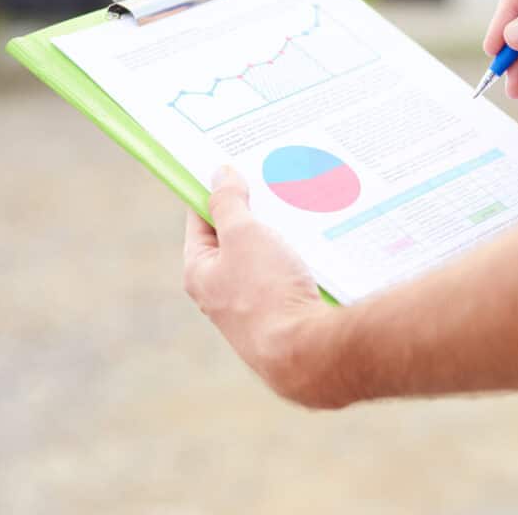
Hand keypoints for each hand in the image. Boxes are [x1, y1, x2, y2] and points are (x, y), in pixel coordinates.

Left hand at [183, 166, 335, 406]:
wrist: (307, 352)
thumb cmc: (266, 293)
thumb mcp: (243, 235)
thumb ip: (228, 202)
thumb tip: (218, 174)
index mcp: (199, 272)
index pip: (201, 219)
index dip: (216, 189)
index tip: (237, 165)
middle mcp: (220, 292)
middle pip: (235, 237)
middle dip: (255, 210)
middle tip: (276, 182)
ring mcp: (252, 306)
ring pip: (265, 256)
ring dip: (281, 233)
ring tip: (302, 209)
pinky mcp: (282, 316)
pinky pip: (288, 275)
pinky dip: (299, 256)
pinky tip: (319, 242)